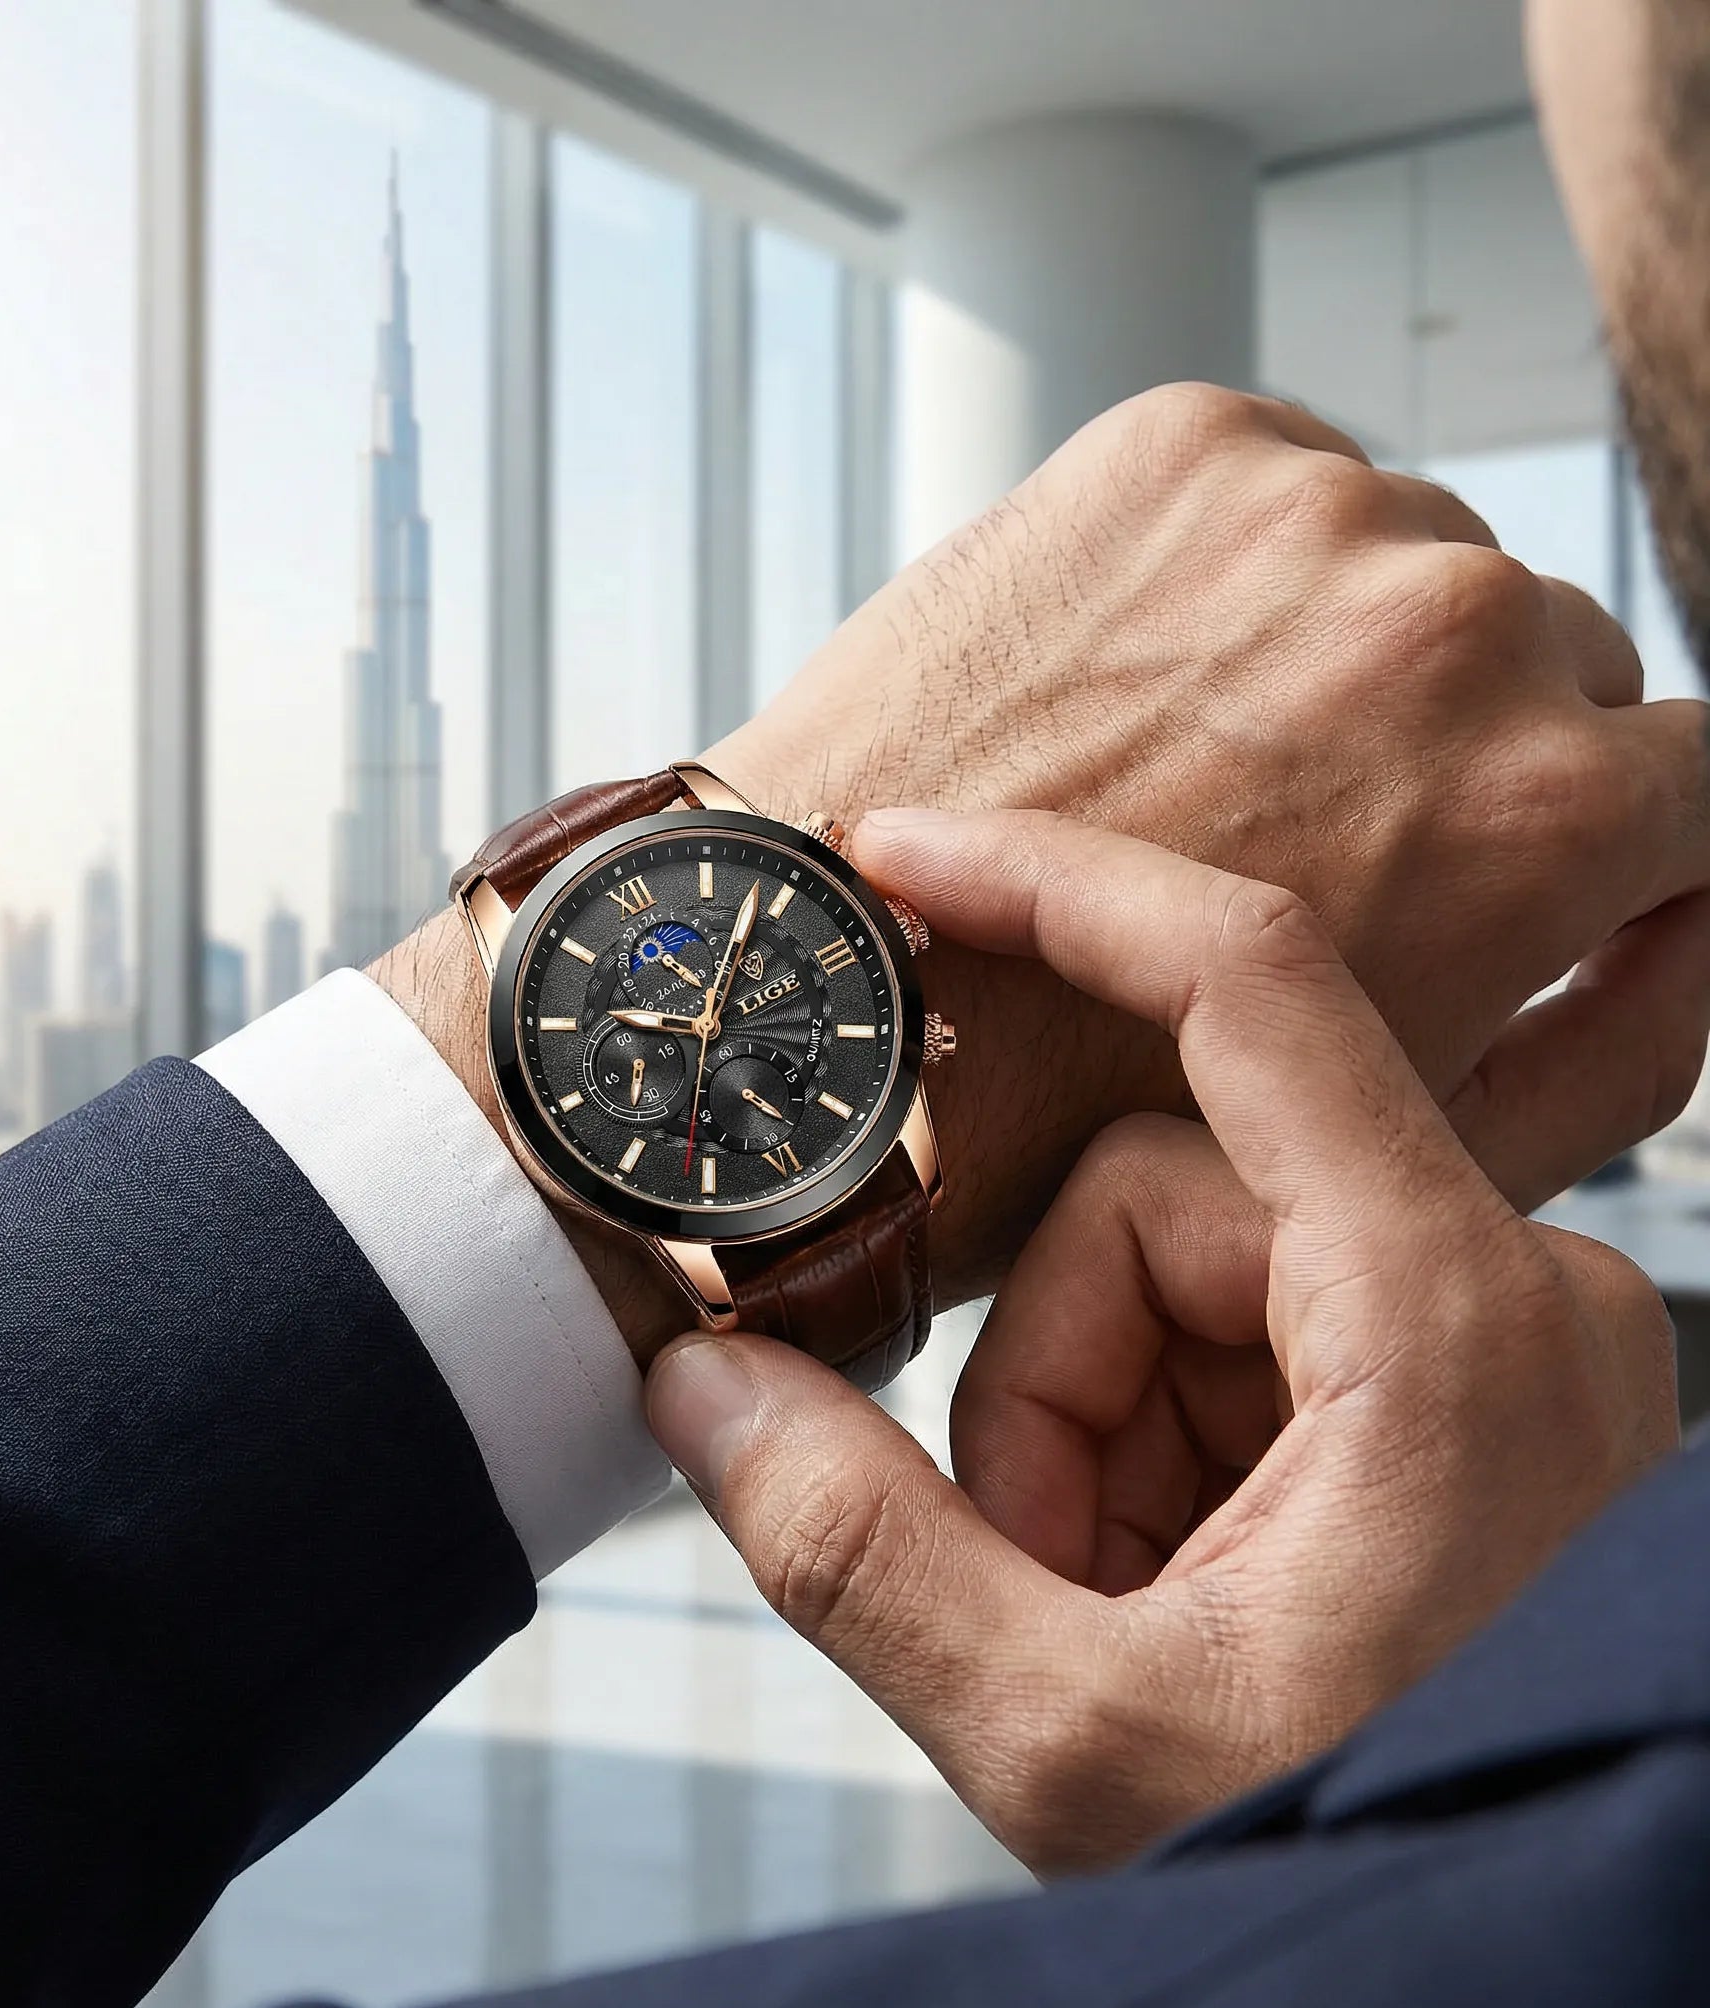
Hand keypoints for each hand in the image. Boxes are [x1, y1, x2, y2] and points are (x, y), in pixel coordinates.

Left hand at [377, 383, 1709, 1354]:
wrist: (811, 989)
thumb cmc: (1079, 1100)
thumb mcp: (1394, 1140)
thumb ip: (1624, 1035)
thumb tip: (1699, 913)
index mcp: (1552, 806)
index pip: (1692, 772)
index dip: (1590, 832)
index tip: (1489, 857)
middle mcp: (1459, 628)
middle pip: (1546, 658)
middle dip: (1452, 746)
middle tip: (1292, 834)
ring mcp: (1314, 511)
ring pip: (1408, 566)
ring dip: (1334, 651)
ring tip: (1184, 768)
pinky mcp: (1179, 444)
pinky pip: (1281, 491)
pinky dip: (1230, 573)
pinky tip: (1127, 687)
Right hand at [645, 812, 1705, 1872]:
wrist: (1509, 1979)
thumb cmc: (1370, 1879)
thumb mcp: (1080, 1746)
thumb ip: (857, 1551)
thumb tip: (697, 1387)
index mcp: (1454, 1331)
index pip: (1251, 988)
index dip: (1055, 888)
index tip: (909, 853)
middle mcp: (1504, 1296)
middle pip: (1152, 1200)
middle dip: (1050, 1382)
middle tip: (1060, 1574)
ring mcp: (1479, 1340)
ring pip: (1170, 1271)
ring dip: (1095, 1433)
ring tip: (1128, 1603)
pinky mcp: (1446, 1385)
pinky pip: (1225, 1336)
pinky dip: (1156, 1451)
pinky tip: (1179, 1583)